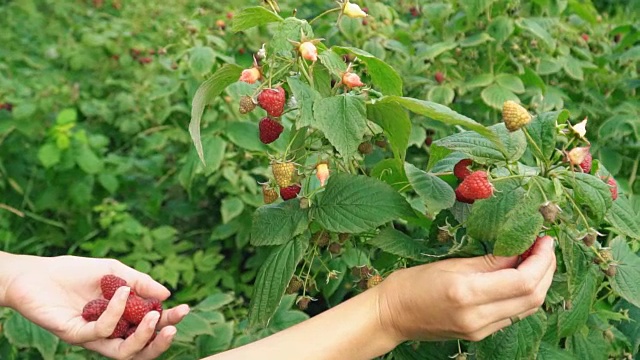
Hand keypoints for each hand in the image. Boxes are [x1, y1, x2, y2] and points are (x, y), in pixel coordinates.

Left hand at [2, 254, 189, 358]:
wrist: (34, 273)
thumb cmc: (74, 272)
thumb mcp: (113, 271)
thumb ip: (139, 283)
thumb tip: (167, 293)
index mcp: (120, 319)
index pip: (148, 328)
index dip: (168, 322)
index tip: (184, 308)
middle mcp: (108, 333)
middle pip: (140, 349)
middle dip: (160, 340)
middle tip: (173, 326)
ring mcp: (91, 337)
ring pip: (123, 352)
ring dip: (142, 337)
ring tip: (153, 316)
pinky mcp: (74, 335)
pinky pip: (100, 331)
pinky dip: (114, 312)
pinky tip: (119, 291)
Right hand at [377, 235, 555, 342]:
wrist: (393, 315)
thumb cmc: (413, 283)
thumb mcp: (451, 264)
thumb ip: (490, 261)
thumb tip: (522, 250)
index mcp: (467, 294)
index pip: (522, 280)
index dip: (541, 260)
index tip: (544, 239)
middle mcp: (478, 317)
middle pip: (532, 297)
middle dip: (546, 270)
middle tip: (544, 247)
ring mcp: (481, 330)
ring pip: (528, 308)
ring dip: (539, 283)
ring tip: (537, 260)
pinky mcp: (480, 335)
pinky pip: (514, 315)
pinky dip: (525, 295)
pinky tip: (521, 278)